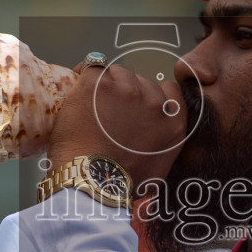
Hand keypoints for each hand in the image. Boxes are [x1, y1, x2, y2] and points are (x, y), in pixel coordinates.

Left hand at [45, 61, 187, 186]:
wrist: (92, 184)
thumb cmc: (121, 183)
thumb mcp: (159, 167)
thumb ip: (164, 143)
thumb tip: (156, 136)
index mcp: (173, 122)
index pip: (169, 90)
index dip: (150, 95)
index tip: (136, 103)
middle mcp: (154, 103)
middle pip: (140, 81)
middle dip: (125, 93)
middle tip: (108, 112)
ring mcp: (127, 91)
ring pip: (117, 72)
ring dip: (106, 84)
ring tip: (91, 104)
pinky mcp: (98, 85)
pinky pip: (92, 67)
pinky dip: (83, 74)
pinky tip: (78, 89)